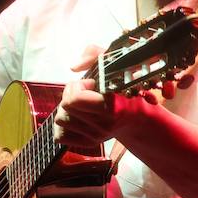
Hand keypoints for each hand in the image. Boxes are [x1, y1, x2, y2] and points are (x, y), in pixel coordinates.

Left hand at [52, 46, 188, 147]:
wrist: (136, 118)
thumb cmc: (125, 86)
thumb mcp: (116, 63)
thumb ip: (94, 54)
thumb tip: (73, 67)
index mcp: (112, 105)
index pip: (75, 100)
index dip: (78, 86)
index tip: (91, 83)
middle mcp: (104, 123)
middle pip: (65, 106)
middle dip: (71, 94)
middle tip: (85, 92)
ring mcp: (97, 136)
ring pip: (60, 120)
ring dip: (67, 109)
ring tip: (82, 104)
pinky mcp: (90, 143)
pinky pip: (60, 136)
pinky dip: (63, 126)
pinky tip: (75, 117)